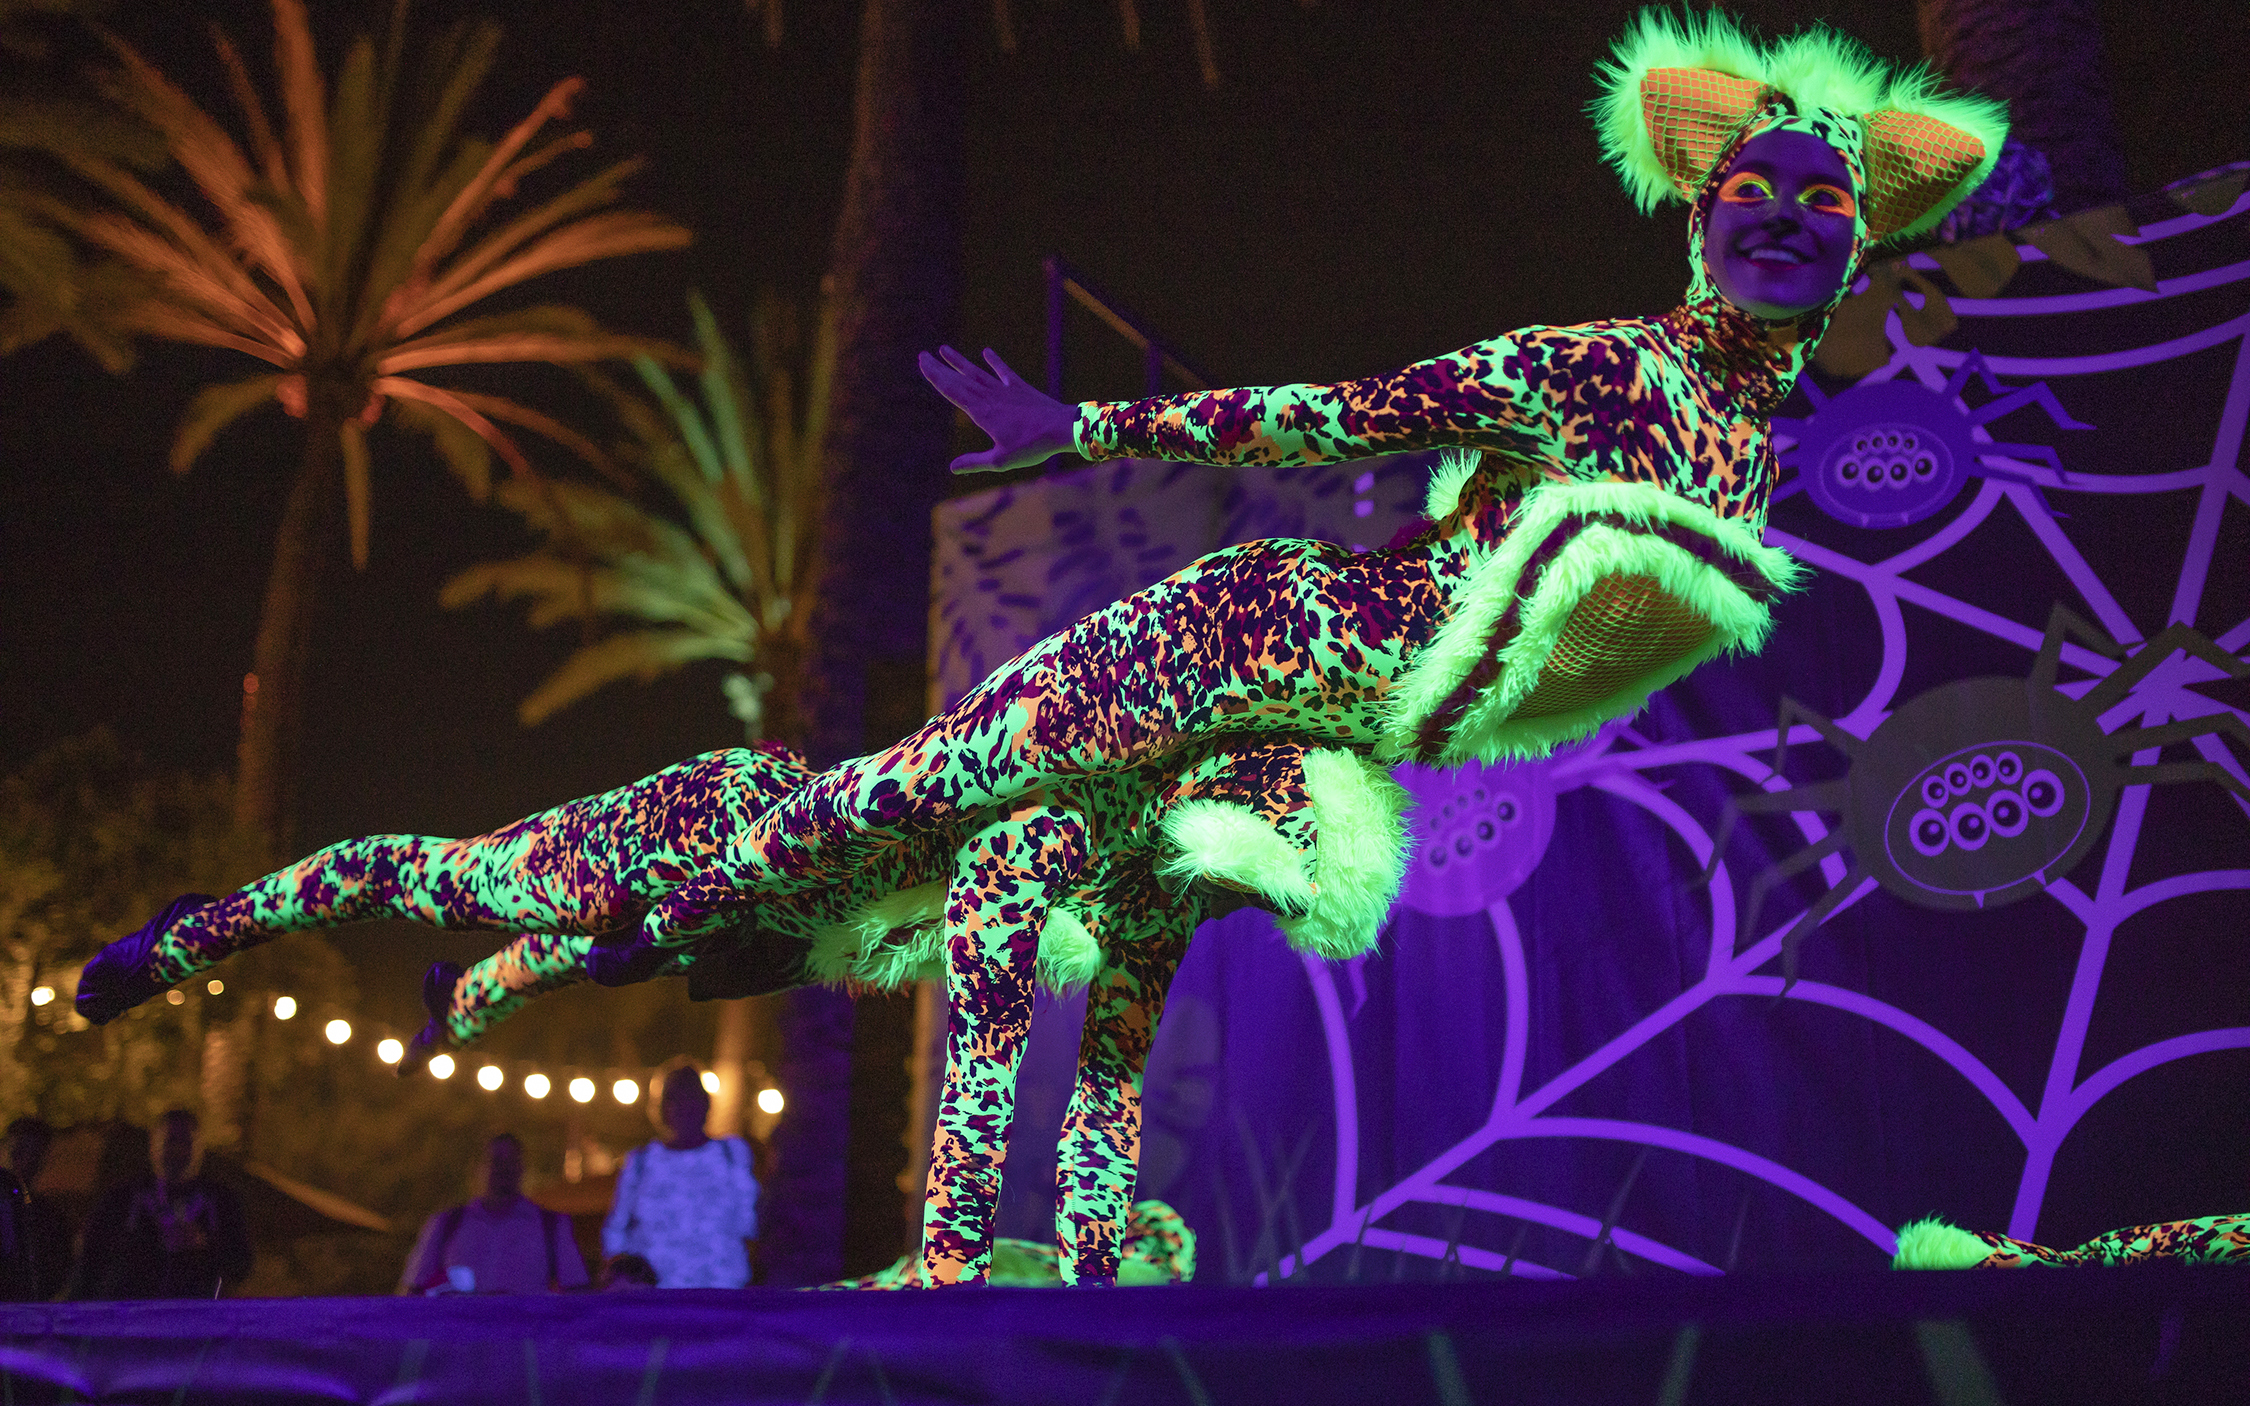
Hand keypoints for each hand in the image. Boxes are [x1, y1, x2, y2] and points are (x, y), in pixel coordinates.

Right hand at [917, 345, 1075, 473]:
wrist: (1062, 428)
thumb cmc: (1032, 447)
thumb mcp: (1001, 460)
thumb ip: (975, 462)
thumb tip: (952, 468)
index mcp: (981, 412)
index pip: (952, 391)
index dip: (935, 376)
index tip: (922, 362)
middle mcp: (990, 397)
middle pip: (960, 380)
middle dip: (940, 368)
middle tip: (923, 355)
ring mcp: (1005, 391)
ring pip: (977, 373)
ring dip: (960, 362)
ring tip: (945, 349)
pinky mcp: (1021, 389)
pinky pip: (1004, 373)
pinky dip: (995, 362)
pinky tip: (986, 352)